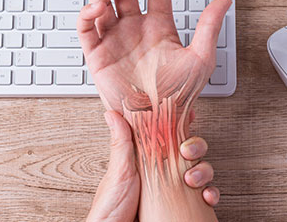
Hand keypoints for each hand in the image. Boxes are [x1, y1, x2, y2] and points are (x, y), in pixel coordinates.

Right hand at [77, 0, 231, 113]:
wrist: (156, 121)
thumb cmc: (179, 95)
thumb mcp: (200, 58)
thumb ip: (208, 27)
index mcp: (159, 28)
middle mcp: (135, 31)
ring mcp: (115, 41)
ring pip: (103, 5)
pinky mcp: (97, 54)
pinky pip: (87, 29)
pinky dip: (88, 14)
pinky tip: (97, 7)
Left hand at [86, 110, 218, 221]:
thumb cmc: (112, 206)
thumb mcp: (118, 170)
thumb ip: (121, 142)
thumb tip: (112, 115)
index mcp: (148, 157)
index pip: (167, 135)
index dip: (180, 124)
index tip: (189, 115)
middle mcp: (163, 169)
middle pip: (188, 150)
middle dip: (195, 146)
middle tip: (187, 150)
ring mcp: (173, 187)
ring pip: (199, 170)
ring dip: (203, 170)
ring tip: (192, 178)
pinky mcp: (181, 205)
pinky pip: (202, 196)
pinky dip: (210, 194)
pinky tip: (206, 196)